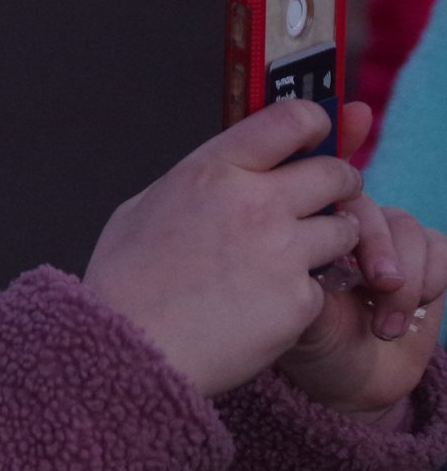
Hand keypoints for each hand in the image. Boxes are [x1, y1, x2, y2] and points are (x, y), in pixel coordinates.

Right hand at [84, 101, 367, 397]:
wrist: (126, 350)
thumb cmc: (124, 283)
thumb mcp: (142, 208)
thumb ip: (195, 183)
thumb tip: (227, 170)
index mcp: (213, 172)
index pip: (293, 119)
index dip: (316, 123)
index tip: (318, 135)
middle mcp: (256, 203)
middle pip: (338, 173)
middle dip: (338, 187)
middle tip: (324, 202)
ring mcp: (282, 252)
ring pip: (346, 230)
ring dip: (328, 242)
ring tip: (288, 262)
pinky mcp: (299, 300)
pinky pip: (323, 286)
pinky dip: (302, 296)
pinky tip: (264, 307)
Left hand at [277, 182, 446, 421]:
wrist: (357, 382)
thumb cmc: (319, 350)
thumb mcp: (303, 323)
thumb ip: (306, 289)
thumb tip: (315, 257)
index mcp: (305, 239)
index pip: (322, 203)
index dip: (340, 224)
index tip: (343, 262)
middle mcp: (345, 232)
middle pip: (371, 210)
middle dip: (381, 249)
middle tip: (383, 287)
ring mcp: (388, 244)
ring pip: (408, 229)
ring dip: (407, 279)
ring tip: (387, 327)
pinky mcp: (426, 261)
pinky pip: (440, 248)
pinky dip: (433, 278)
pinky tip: (416, 309)